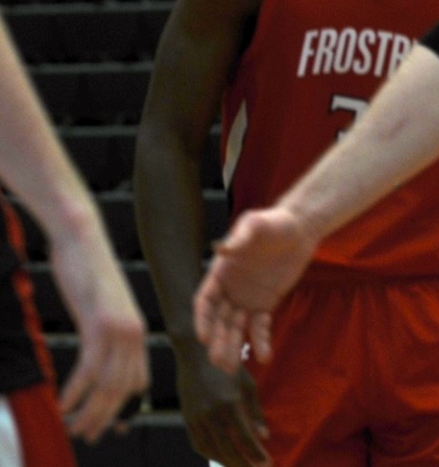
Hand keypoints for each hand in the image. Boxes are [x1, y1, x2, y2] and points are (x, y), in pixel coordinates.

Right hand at [46, 231, 147, 442]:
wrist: (82, 239)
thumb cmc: (87, 272)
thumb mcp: (101, 308)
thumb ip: (104, 334)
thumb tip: (98, 359)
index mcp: (137, 330)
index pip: (138, 379)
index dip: (124, 406)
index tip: (110, 425)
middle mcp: (135, 332)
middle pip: (124, 388)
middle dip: (107, 416)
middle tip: (88, 435)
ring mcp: (119, 328)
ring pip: (109, 384)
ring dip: (91, 411)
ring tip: (76, 427)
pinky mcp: (100, 323)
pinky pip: (91, 368)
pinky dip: (77, 391)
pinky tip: (64, 405)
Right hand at [179, 350, 270, 466]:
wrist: (196, 355)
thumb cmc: (228, 368)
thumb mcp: (247, 385)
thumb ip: (255, 412)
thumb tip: (264, 436)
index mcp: (230, 404)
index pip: (245, 437)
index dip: (256, 454)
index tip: (267, 464)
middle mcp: (211, 413)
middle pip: (228, 448)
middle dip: (243, 464)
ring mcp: (196, 417)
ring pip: (211, 449)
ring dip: (227, 462)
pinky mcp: (187, 418)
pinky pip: (198, 443)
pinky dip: (211, 453)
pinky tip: (222, 458)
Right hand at [194, 208, 319, 372]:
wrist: (299, 228)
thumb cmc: (273, 222)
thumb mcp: (255, 225)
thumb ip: (240, 238)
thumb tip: (221, 248)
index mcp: (220, 273)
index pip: (205, 302)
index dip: (203, 320)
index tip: (204, 338)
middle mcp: (230, 289)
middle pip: (219, 321)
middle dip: (217, 342)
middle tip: (219, 363)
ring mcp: (247, 298)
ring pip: (235, 328)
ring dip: (233, 348)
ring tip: (232, 369)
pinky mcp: (266, 302)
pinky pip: (260, 326)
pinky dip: (261, 340)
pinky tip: (265, 357)